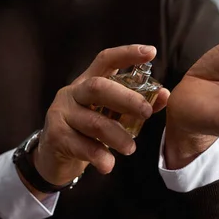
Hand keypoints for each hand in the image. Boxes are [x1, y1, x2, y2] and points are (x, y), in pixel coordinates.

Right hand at [31, 45, 170, 189]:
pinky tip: (109, 165)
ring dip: (117, 136)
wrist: (54, 158)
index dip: (127, 54)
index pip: (105, 60)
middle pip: (98, 87)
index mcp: (87, 83)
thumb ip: (134, 105)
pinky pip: (82, 146)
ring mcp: (61, 113)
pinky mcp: (55, 135)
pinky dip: (100, 156)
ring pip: (94, 122)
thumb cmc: (86, 132)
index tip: (151, 53)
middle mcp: (72, 93)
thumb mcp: (109, 115)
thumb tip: (164, 95)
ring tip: (131, 148)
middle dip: (126, 99)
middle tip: (147, 112)